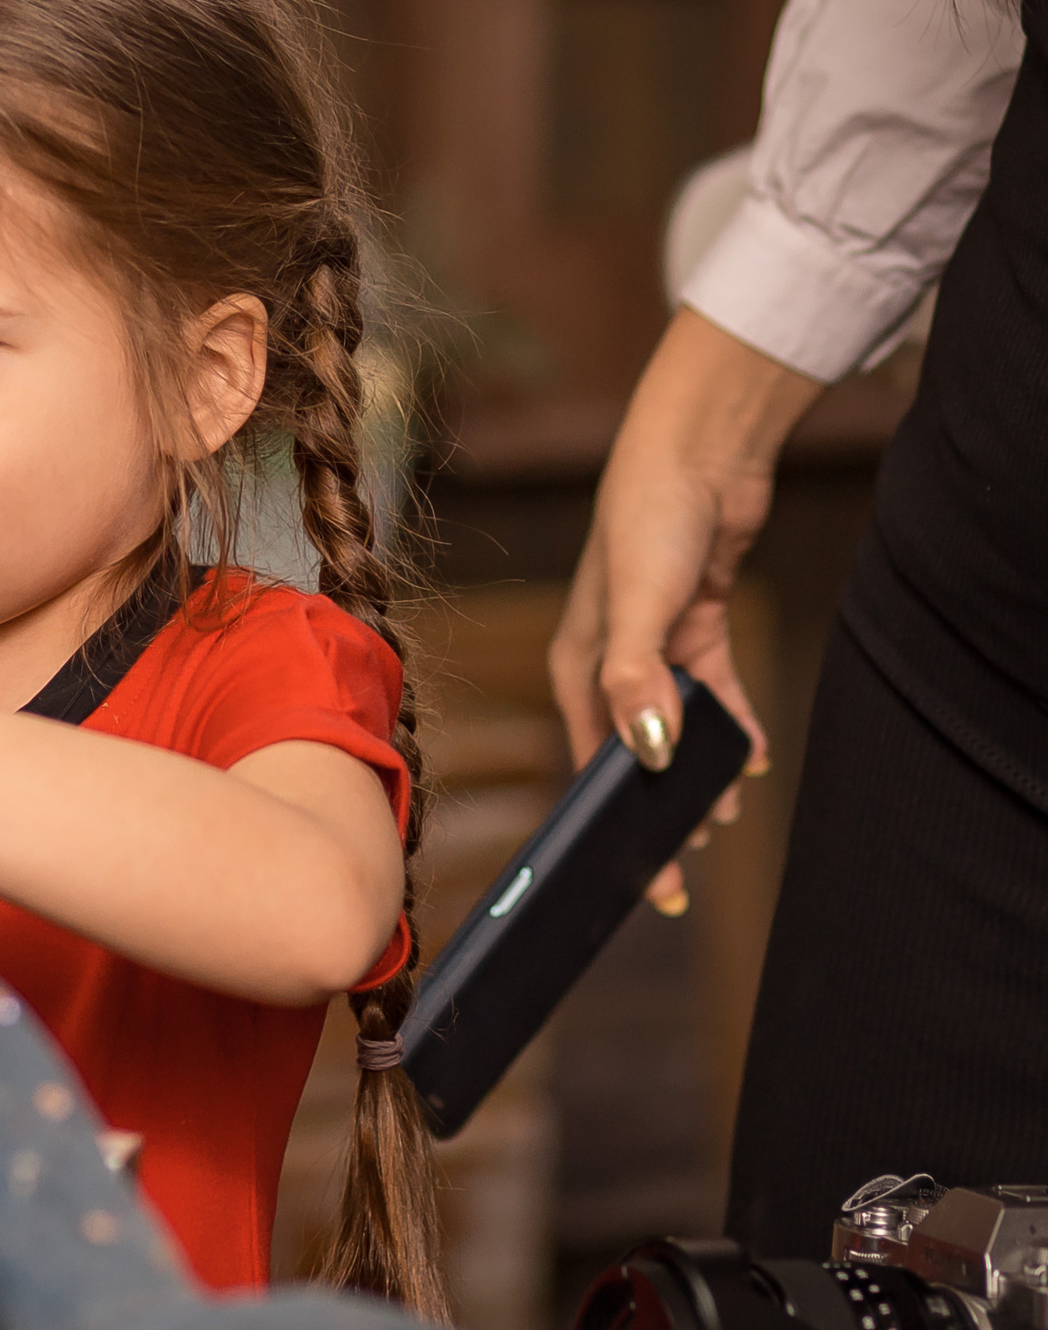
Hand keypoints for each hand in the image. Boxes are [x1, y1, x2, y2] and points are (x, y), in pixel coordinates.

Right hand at [548, 310, 817, 911]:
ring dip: (698, 772)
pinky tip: (752, 753)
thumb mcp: (637, 606)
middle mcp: (607, 662)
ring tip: (724, 816)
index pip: (591, 764)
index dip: (609, 823)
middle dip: (653, 811)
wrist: (698, 453)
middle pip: (630, 754)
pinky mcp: (694, 626)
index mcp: (577, 666)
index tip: (632, 876)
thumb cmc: (649, 521)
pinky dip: (731, 725)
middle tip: (681, 870)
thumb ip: (637, 680)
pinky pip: (713, 692)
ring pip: (674, 729)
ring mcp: (653, 645)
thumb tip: (648, 755)